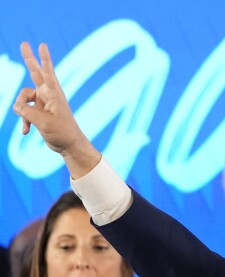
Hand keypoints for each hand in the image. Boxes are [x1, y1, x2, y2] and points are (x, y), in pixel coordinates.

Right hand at [13, 42, 100, 177]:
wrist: (69, 146)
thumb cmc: (62, 133)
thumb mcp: (44, 123)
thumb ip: (27, 112)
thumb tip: (16, 106)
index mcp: (54, 95)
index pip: (47, 73)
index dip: (44, 59)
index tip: (43, 45)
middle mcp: (48, 96)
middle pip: (36, 74)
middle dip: (29, 60)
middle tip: (24, 44)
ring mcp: (43, 103)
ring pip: (23, 99)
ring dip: (21, 112)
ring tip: (27, 125)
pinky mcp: (39, 112)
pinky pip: (24, 112)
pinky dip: (24, 121)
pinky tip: (26, 133)